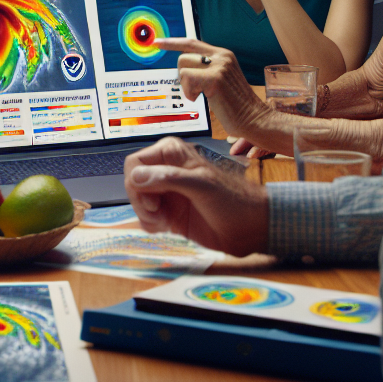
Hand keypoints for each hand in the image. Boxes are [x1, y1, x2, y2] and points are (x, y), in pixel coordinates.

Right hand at [124, 136, 268, 255]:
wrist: (250, 228)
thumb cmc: (233, 201)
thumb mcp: (201, 185)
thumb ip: (168, 178)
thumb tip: (136, 176)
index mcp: (171, 153)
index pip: (134, 163)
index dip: (137, 184)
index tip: (154, 201)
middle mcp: (165, 169)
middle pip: (132, 183)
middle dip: (141, 202)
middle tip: (159, 214)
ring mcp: (167, 191)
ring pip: (137, 201)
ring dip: (146, 215)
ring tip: (165, 222)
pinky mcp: (169, 211)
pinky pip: (145, 216)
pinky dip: (150, 224)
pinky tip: (167, 227)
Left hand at [156, 37, 271, 142]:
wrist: (255, 119)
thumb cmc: (236, 106)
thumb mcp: (221, 80)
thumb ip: (206, 69)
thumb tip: (184, 66)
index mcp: (222, 55)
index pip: (192, 43)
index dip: (172, 42)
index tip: (157, 42)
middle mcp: (221, 56)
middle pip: (183, 57)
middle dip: (183, 77)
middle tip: (197, 91)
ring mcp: (219, 66)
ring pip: (183, 68)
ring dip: (187, 87)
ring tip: (202, 95)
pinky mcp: (215, 79)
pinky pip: (187, 79)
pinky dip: (189, 92)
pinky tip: (202, 99)